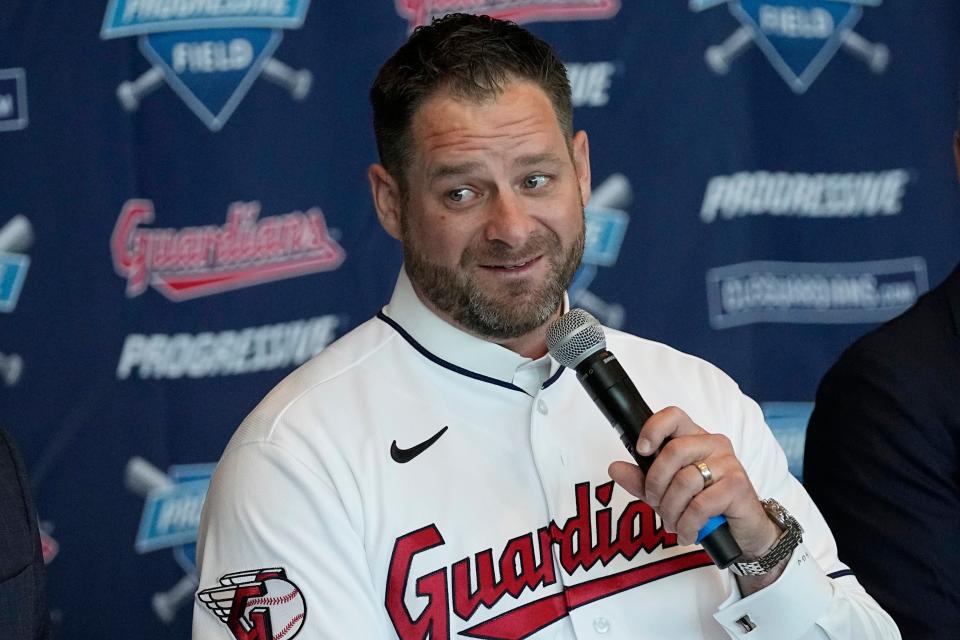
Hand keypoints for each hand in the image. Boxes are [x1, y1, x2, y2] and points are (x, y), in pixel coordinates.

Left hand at [607, 407, 781, 583]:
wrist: (744, 533)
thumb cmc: (705, 507)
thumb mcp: (666, 493)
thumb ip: (641, 480)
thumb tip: (614, 468)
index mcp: (695, 438)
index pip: (673, 416)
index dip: (654, 429)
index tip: (642, 450)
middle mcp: (713, 444)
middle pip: (673, 451)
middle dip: (656, 484)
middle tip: (656, 504)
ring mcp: (728, 463)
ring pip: (685, 481)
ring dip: (671, 510)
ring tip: (674, 524)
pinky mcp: (738, 486)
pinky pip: (700, 505)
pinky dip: (688, 524)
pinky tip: (687, 533)